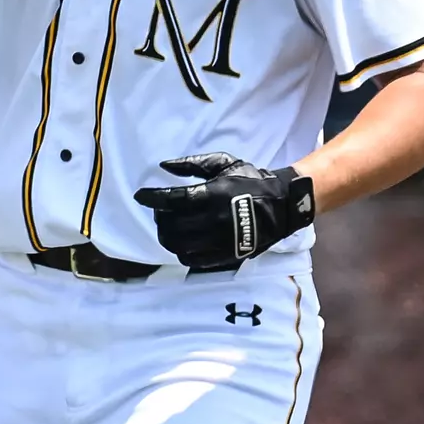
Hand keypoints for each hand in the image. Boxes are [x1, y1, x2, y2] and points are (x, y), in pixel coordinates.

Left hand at [133, 153, 315, 269]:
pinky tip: (182, 241)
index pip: (172, 199)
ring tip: (168, 227)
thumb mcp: (223, 163)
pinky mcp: (226, 256)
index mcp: (213, 195)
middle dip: (159, 218)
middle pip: (171, 225)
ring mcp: (220, 241)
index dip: (152, 198)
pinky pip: (193, 260)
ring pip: (178, 245)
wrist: (283, 205)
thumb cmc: (250, 180)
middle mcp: (214, 220)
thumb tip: (164, 166)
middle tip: (159, 211)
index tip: (141, 196)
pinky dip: (181, 251)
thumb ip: (192, 164)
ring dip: (166, 236)